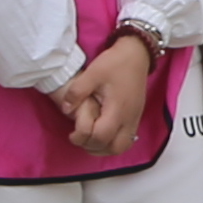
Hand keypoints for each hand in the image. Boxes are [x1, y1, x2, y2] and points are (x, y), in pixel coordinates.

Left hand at [55, 36, 159, 157]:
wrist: (137, 55)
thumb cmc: (115, 63)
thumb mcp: (92, 73)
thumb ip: (77, 92)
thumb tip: (66, 109)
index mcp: (117, 109)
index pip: (101, 136)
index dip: (83, 139)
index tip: (72, 133)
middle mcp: (129, 118)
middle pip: (113, 148)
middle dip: (94, 148)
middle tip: (80, 138)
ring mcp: (134, 119)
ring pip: (122, 146)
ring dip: (105, 148)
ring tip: (90, 139)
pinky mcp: (136, 117)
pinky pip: (126, 139)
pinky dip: (113, 142)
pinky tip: (102, 133)